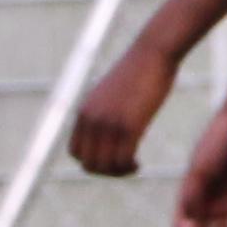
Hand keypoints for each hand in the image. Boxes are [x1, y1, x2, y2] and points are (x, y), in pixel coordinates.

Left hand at [67, 38, 177, 177]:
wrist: (152, 53)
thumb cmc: (137, 72)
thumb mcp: (111, 93)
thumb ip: (103, 111)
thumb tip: (105, 128)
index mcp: (84, 112)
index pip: (75, 152)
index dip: (91, 162)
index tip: (110, 159)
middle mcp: (92, 119)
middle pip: (88, 164)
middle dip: (106, 172)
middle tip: (124, 167)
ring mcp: (109, 123)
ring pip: (105, 166)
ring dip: (118, 172)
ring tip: (132, 166)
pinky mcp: (129, 125)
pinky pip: (123, 160)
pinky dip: (129, 168)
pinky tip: (139, 164)